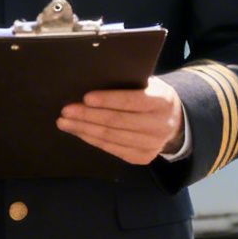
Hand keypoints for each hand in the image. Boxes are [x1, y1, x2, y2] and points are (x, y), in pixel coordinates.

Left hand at [57, 76, 184, 164]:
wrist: (173, 120)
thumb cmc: (151, 95)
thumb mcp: (148, 84)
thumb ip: (128, 83)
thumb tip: (92, 80)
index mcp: (162, 101)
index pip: (132, 100)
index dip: (108, 100)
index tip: (85, 97)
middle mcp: (160, 125)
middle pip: (117, 121)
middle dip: (88, 116)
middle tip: (65, 111)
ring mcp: (152, 145)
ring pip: (111, 137)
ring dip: (84, 129)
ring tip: (64, 122)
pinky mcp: (142, 157)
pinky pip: (111, 149)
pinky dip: (92, 139)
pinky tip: (78, 131)